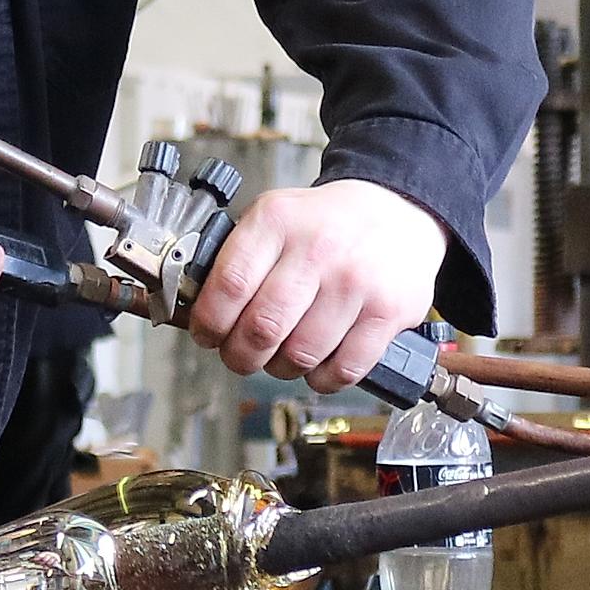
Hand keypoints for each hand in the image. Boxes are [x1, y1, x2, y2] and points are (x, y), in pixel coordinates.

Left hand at [187, 179, 446, 385]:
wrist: (395, 209)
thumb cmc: (323, 224)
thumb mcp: (272, 217)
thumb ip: (236, 259)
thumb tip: (194, 312)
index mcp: (277, 221)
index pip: (228, 286)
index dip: (209, 323)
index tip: (207, 335)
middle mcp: (318, 249)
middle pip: (262, 328)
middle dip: (240, 355)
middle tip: (240, 356)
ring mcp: (356, 282)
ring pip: (300, 355)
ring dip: (280, 368)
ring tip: (280, 357)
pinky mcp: (388, 312)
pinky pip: (342, 370)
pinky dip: (320, 380)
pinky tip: (315, 365)